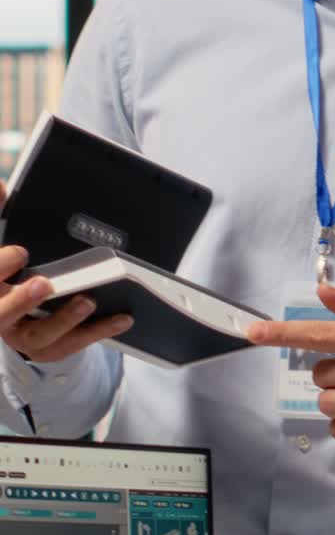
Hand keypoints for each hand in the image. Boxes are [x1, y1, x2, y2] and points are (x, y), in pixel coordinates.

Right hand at [0, 181, 132, 362]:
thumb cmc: (9, 272)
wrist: (16, 312)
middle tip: (44, 285)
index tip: (22, 253)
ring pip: (41, 334)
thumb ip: (1, 214)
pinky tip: (121, 318)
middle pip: (1, 313)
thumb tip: (1, 185)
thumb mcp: (4, 249)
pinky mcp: (48, 349)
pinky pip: (73, 344)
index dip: (1, 266)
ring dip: (65, 319)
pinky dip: (98, 331)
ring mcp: (23, 336)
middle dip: (22, 299)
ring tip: (88, 300)